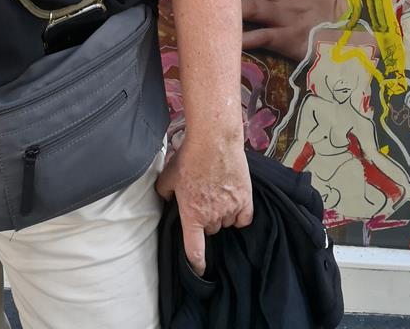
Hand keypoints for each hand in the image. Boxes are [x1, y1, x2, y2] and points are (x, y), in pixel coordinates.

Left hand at [156, 135, 251, 275]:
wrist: (214, 139)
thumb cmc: (189, 156)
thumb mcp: (168, 175)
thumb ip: (164, 193)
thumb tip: (165, 200)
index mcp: (192, 215)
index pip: (194, 250)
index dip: (196, 264)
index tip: (198, 269)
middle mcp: (212, 216)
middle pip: (210, 230)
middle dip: (206, 219)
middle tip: (203, 199)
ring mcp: (230, 208)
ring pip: (226, 223)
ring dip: (222, 214)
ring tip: (217, 193)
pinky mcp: (245, 199)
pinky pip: (244, 218)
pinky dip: (240, 214)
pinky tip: (234, 201)